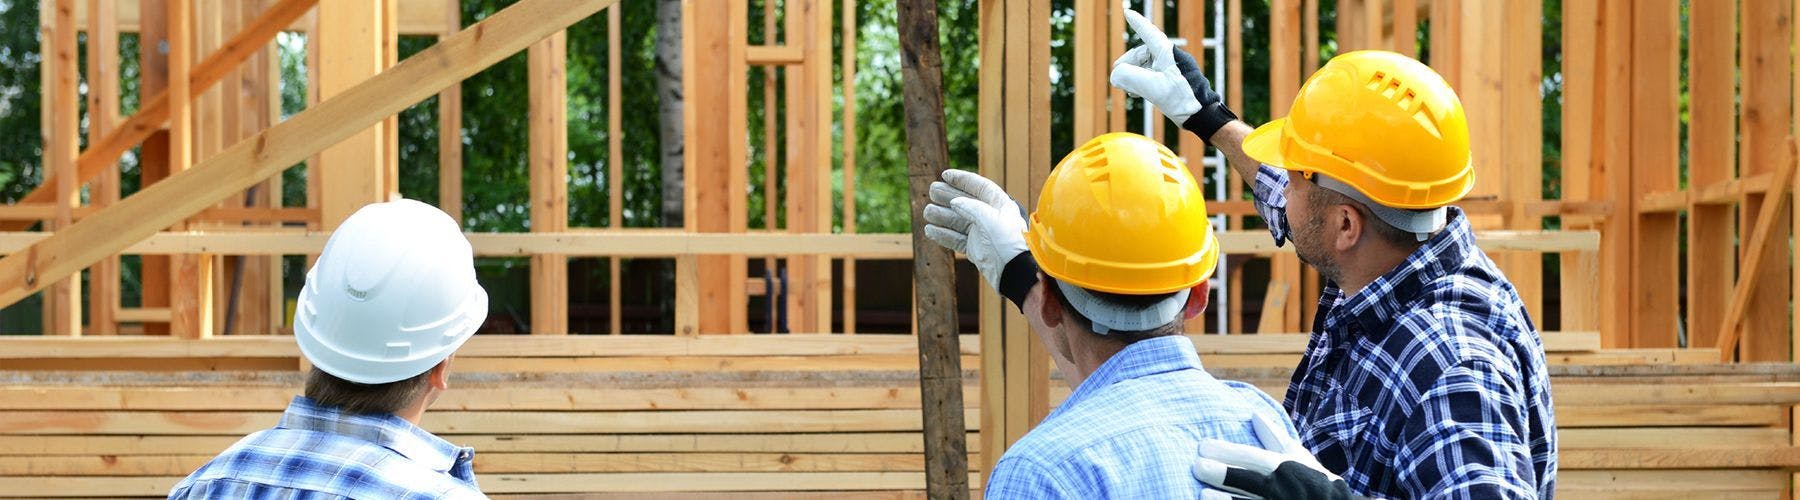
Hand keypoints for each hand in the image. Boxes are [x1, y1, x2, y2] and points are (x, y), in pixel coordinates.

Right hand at [922, 169, 1028, 293]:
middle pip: (966, 203)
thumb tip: (955, 202)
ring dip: (942, 216)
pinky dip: (943, 235)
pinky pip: (956, 239)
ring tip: (927, 212)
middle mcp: (991, 217)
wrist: (1014, 272)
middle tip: (932, 190)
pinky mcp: (976, 249)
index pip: (980, 187)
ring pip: (958, 221)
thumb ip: (971, 207)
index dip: (963, 180)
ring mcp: (982, 234)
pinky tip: (930, 230)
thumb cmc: (1008, 242)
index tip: (945, 175)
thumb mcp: (990, 219)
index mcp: (1000, 205)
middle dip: (948, 196)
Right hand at [1110, 9, 1203, 123]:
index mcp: (1168, 53)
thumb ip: (1129, 77)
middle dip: (1128, 64)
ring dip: (1134, 75)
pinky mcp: (1173, 80)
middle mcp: (1171, 57)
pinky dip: (1141, 81)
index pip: (1149, 33)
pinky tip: (1136, 92)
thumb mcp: (1152, 87)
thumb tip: (1116, 74)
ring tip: (1126, 88)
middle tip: (1116, 77)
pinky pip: (1153, 75)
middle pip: (1143, 53)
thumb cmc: (1181, 99)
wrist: (1201, 115)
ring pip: (1146, 65)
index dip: (1137, 23)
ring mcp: (1173, 69)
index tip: (1127, 13)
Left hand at [1192, 413, 1373, 499]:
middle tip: (1197, 466)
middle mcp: (1281, 488)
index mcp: (1284, 468)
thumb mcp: (1298, 457)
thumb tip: (1254, 414)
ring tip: (1201, 495)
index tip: (1202, 446)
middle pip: (1250, 481)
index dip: (1229, 452)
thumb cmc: (1313, 480)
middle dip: (1224, 474)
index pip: (1254, 458)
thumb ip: (1274, 437)